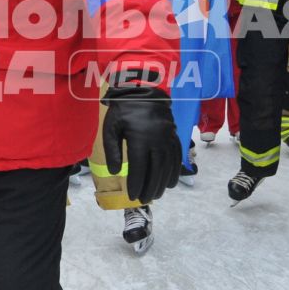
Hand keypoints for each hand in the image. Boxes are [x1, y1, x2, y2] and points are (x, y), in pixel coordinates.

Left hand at [100, 75, 181, 203]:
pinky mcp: (174, 134)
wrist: (142, 89)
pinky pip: (177, 156)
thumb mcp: (111, 127)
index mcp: (140, 138)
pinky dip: (175, 171)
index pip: (139, 168)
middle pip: (156, 170)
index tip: (132, 195)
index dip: (137, 184)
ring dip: (163, 183)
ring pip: (168, 165)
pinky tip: (171, 183)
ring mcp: (168, 137)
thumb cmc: (122, 110)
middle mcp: (157, 139)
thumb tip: (116, 172)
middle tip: (144, 200)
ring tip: (156, 195)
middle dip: (150, 188)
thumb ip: (113, 150)